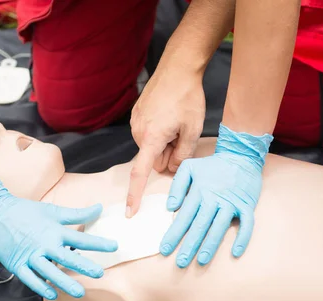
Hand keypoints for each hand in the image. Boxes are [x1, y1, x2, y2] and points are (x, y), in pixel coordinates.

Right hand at [0, 173, 117, 299]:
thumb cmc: (26, 211)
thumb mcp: (53, 211)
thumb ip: (77, 214)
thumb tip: (99, 208)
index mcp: (53, 230)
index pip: (80, 238)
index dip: (98, 243)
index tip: (114, 246)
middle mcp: (43, 244)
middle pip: (66, 257)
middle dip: (84, 266)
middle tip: (99, 274)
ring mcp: (29, 255)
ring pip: (49, 272)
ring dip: (64, 283)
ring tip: (79, 293)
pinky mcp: (16, 264)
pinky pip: (30, 279)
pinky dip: (41, 287)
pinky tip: (53, 294)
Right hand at [126, 66, 204, 216]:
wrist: (177, 67)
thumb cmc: (187, 97)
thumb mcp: (192, 129)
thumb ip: (183, 155)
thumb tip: (173, 169)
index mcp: (151, 138)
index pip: (140, 173)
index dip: (135, 194)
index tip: (130, 211)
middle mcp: (138, 132)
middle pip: (153, 160)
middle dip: (167, 155)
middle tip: (183, 136)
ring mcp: (135, 123)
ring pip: (151, 147)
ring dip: (164, 143)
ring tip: (177, 122)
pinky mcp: (137, 115)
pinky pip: (148, 134)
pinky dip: (160, 132)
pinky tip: (170, 115)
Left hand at [159, 124, 272, 266]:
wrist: (240, 155)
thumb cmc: (212, 165)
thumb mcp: (188, 167)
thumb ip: (177, 186)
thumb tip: (170, 207)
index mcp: (199, 191)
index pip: (184, 216)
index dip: (174, 234)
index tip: (165, 249)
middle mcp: (215, 198)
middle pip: (200, 225)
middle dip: (190, 245)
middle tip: (181, 262)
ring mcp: (232, 202)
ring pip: (220, 227)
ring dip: (211, 245)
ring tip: (202, 261)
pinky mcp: (247, 205)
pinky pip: (247, 224)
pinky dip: (243, 238)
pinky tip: (235, 252)